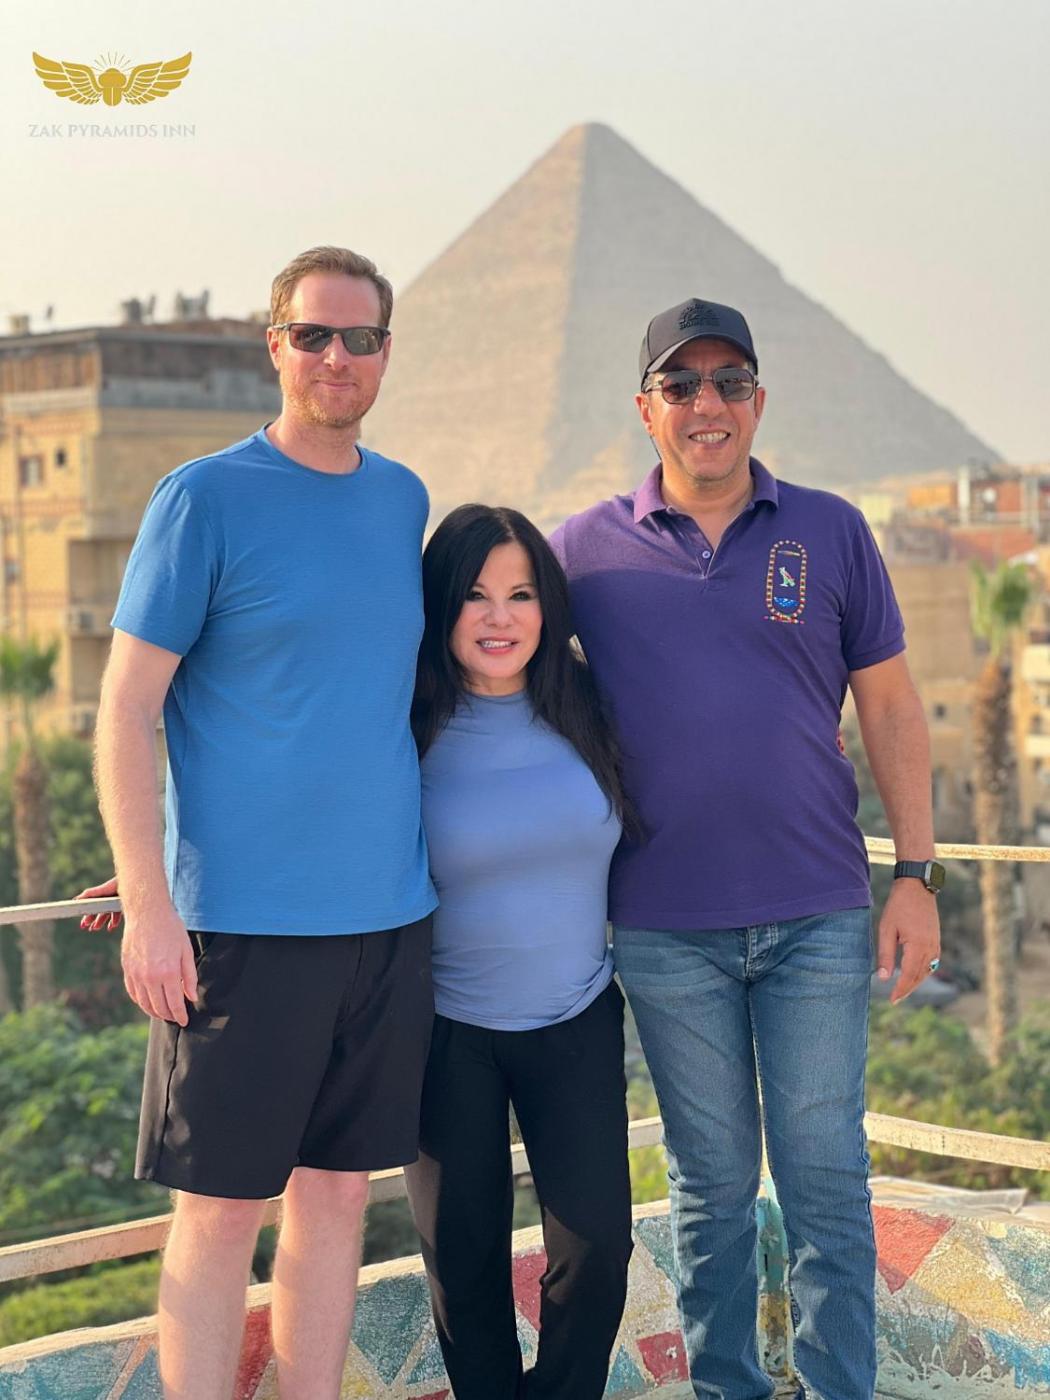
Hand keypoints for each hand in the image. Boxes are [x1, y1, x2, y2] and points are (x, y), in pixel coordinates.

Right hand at [77, 876, 122, 931]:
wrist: (132, 883)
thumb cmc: (116, 884)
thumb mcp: (101, 890)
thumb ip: (89, 895)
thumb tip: (75, 900)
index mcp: (101, 895)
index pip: (92, 907)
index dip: (87, 917)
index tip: (83, 925)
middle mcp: (108, 899)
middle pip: (99, 912)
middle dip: (93, 921)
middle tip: (90, 929)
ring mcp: (116, 902)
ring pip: (108, 915)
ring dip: (101, 922)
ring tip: (96, 928)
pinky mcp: (125, 905)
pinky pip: (118, 915)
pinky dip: (114, 922)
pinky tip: (111, 927)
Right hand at [120, 905, 198, 1025]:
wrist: (147, 913)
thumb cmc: (171, 929)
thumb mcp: (186, 951)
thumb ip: (190, 976)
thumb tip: (192, 997)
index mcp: (168, 972)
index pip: (175, 1003)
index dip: (181, 1015)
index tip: (185, 1021)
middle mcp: (150, 977)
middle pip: (159, 1007)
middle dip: (169, 1015)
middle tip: (176, 1017)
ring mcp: (136, 974)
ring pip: (144, 1003)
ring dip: (154, 1012)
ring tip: (163, 1013)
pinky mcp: (127, 970)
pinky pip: (133, 993)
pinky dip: (141, 1002)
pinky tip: (148, 1002)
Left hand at [876, 878, 940, 1003]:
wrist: (917, 887)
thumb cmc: (899, 906)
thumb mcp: (886, 929)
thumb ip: (885, 955)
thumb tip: (883, 978)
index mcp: (917, 946)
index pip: (909, 975)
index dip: (901, 989)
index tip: (892, 1000)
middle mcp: (930, 948)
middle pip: (920, 976)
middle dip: (907, 989)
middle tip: (895, 999)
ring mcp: (935, 944)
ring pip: (927, 971)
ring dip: (916, 982)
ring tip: (902, 990)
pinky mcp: (936, 940)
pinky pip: (932, 963)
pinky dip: (923, 972)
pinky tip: (914, 975)